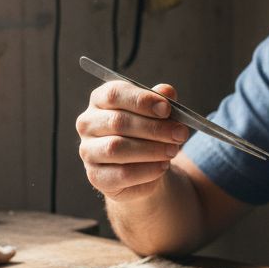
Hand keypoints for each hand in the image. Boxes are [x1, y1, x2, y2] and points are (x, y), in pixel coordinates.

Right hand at [77, 81, 188, 200]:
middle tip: (180, 134)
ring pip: (116, 148)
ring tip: (173, 151)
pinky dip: (147, 170)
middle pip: (117, 121)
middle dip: (154, 128)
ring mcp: (88, 151)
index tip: (167, 109)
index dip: (141, 100)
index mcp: (100, 100)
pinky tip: (162, 166)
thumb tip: (166, 91)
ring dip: (151, 149)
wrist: (144, 168)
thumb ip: (162, 101)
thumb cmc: (148, 134)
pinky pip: (121, 173)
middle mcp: (88, 123)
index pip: (114, 94)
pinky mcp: (96, 176)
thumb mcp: (158, 114)